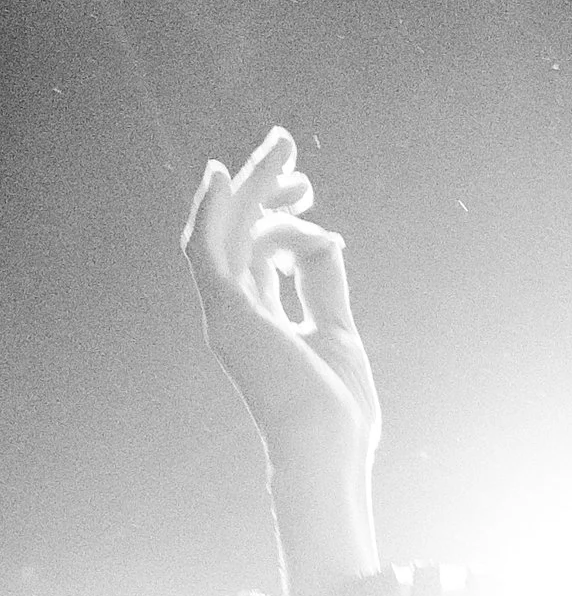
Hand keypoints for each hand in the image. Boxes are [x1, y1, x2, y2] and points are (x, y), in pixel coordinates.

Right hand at [182, 126, 380, 595]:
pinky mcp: (227, 312)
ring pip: (227, 231)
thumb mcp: (337, 330)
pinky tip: (224, 174)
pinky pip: (208, 248)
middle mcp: (234, 315)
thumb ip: (324, 282)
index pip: (260, 254)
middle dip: (262, 187)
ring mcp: (226, 314)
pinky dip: (211, 209)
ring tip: (280, 146)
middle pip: (240, 234)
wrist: (329, 449)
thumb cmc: (339, 410)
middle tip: (288, 147)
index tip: (310, 196)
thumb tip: (325, 233)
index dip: (282, 218)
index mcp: (260, 324)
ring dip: (250, 184)